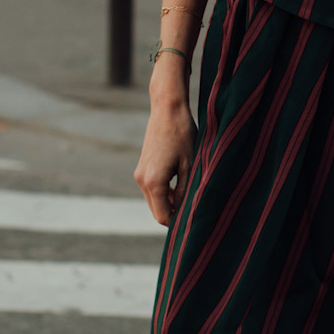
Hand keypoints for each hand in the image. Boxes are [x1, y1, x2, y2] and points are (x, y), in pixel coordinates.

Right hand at [135, 93, 197, 226]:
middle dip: (173, 214)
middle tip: (194, 212)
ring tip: (190, 196)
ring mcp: (139, 174)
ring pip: (154, 200)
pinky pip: (152, 189)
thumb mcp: (189, 165)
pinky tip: (180, 185)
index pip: (162, 216)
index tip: (193, 223)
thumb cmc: (182, 135)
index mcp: (154, 182)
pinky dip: (164, 193)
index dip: (177, 223)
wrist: (167, 110)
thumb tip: (184, 211)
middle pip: (156, 211)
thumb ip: (185, 191)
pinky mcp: (142, 168)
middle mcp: (142, 180)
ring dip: (169, 203)